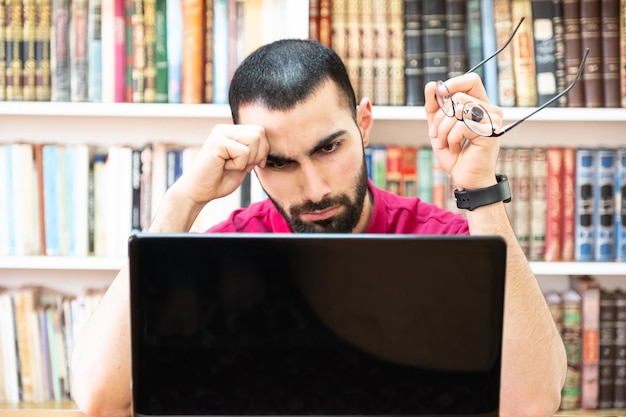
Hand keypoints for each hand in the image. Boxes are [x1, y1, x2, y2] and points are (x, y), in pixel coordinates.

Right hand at [171, 124, 269, 205]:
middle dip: (258, 154)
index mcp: (231, 132)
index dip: (262, 150)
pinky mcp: (217, 142)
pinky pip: (243, 152)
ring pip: (254, 139)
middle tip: (242, 166)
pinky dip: (238, 165)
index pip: (260, 132)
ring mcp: (220, 133)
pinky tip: (223, 167)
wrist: (198, 192)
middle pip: (260, 133)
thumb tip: (269, 143)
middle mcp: (225, 129)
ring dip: (247, 159)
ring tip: (231, 165)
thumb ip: (254, 151)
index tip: (251, 164)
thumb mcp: (243, 164)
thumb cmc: (220, 180)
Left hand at [424, 73, 501, 189]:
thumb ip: (434, 107)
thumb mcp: (439, 128)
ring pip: (457, 110)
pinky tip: (457, 149)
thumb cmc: (455, 154)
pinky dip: (451, 139)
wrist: (466, 178)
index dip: (454, 84)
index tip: (440, 95)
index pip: (471, 81)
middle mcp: (490, 109)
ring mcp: (493, 120)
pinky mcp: (490, 132)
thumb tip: (431, 85)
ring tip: (447, 144)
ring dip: (443, 131)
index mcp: (480, 105)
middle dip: (440, 118)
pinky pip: (461, 126)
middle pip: (457, 97)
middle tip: (438, 135)